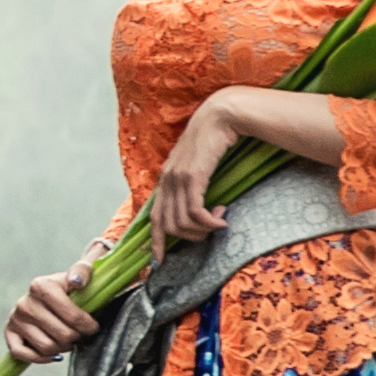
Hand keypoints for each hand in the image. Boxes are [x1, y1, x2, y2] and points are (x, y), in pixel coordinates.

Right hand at [3, 271, 103, 364]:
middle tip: (80, 334)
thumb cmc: (70, 288)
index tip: (93, 327)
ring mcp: (15, 319)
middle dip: (77, 338)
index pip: (70, 314)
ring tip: (68, 341)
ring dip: (63, 348)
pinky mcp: (10, 333)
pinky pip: (22, 354)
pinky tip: (54, 353)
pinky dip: (41, 358)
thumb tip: (77, 282)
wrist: (51, 294)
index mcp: (41, 286)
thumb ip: (83, 270)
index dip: (86, 325)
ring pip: (46, 347)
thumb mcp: (80, 273)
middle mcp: (24, 302)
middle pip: (62, 335)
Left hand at [148, 90, 261, 245]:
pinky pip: (195, 211)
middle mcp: (167, 180)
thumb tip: (198, 209)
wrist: (219, 116)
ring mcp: (177, 178)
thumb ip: (192, 185)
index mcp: (165, 179)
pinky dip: (209, 222)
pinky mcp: (193, 176)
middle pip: (167, 226)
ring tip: (220, 220)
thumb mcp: (196, 165)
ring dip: (203, 230)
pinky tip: (221, 219)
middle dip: (189, 238)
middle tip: (209, 233)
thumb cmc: (212, 141)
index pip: (153, 218)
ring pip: (182, 222)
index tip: (160, 259)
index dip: (156, 241)